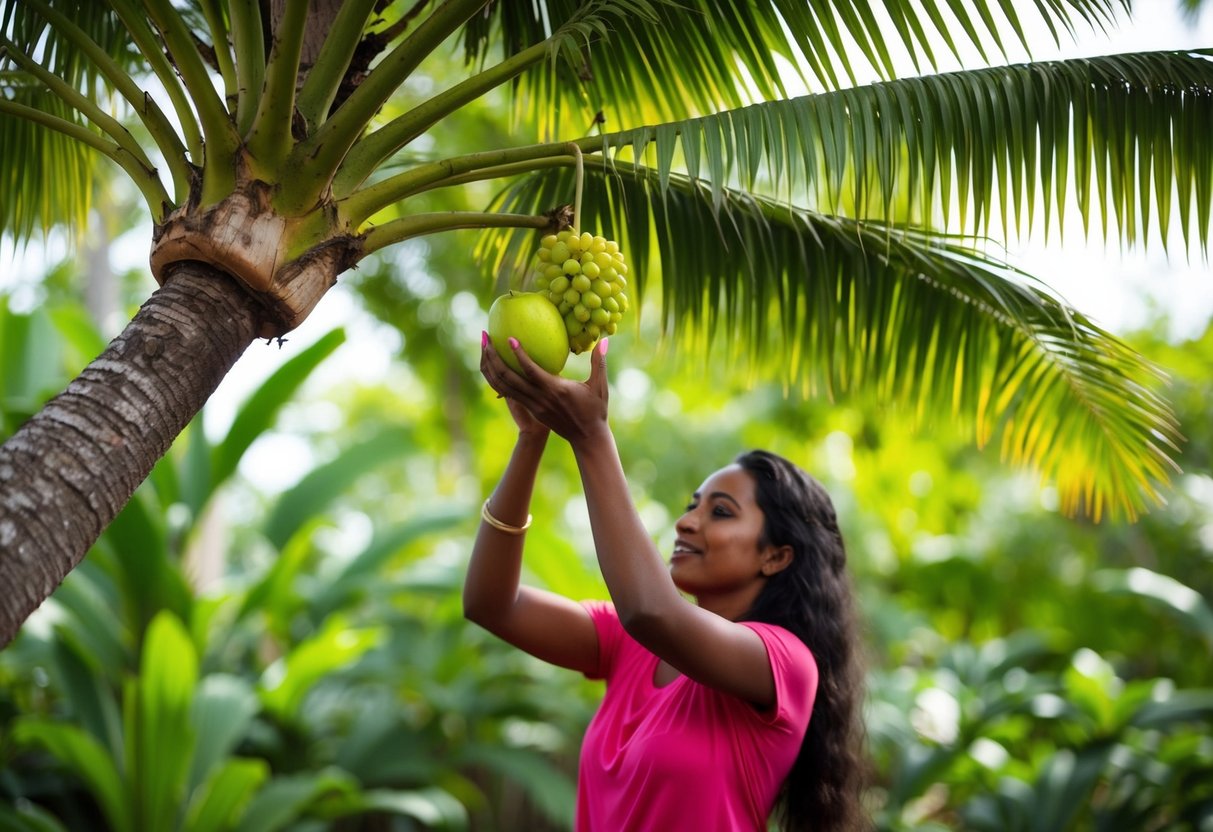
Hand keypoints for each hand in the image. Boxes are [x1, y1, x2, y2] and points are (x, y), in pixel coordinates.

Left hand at [480, 333, 609, 445]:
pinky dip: (497, 379)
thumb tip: (605, 340)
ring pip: (503, 386)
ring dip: (490, 367)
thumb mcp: (599, 387)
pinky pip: (509, 392)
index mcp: (555, 389)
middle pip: (508, 377)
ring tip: (483, 348)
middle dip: (493, 357)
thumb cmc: (596, 411)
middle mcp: (540, 398)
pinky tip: (493, 364)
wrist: (587, 438)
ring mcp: (533, 405)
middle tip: (485, 338)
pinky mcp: (531, 409)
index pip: (531, 371)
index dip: (519, 355)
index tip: (509, 338)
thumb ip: (599, 362)